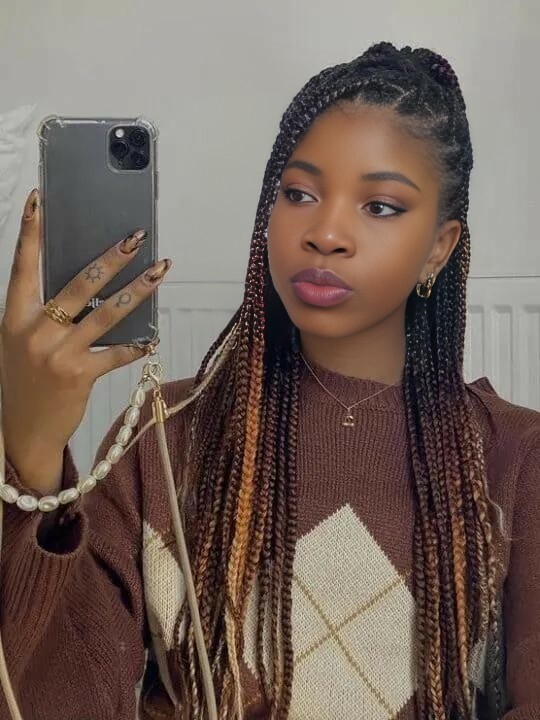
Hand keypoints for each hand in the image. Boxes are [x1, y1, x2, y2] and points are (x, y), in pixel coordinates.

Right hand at [0, 187, 171, 493]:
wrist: (22, 429)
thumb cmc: (24, 378)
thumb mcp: (22, 340)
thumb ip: (45, 312)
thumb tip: (90, 282)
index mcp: (14, 317)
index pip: (23, 266)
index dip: (31, 232)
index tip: (41, 200)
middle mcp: (34, 331)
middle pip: (78, 284)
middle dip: (111, 258)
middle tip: (136, 238)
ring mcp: (58, 354)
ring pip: (106, 312)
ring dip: (138, 290)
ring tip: (160, 271)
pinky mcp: (80, 375)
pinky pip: (116, 353)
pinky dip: (137, 344)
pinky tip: (152, 337)